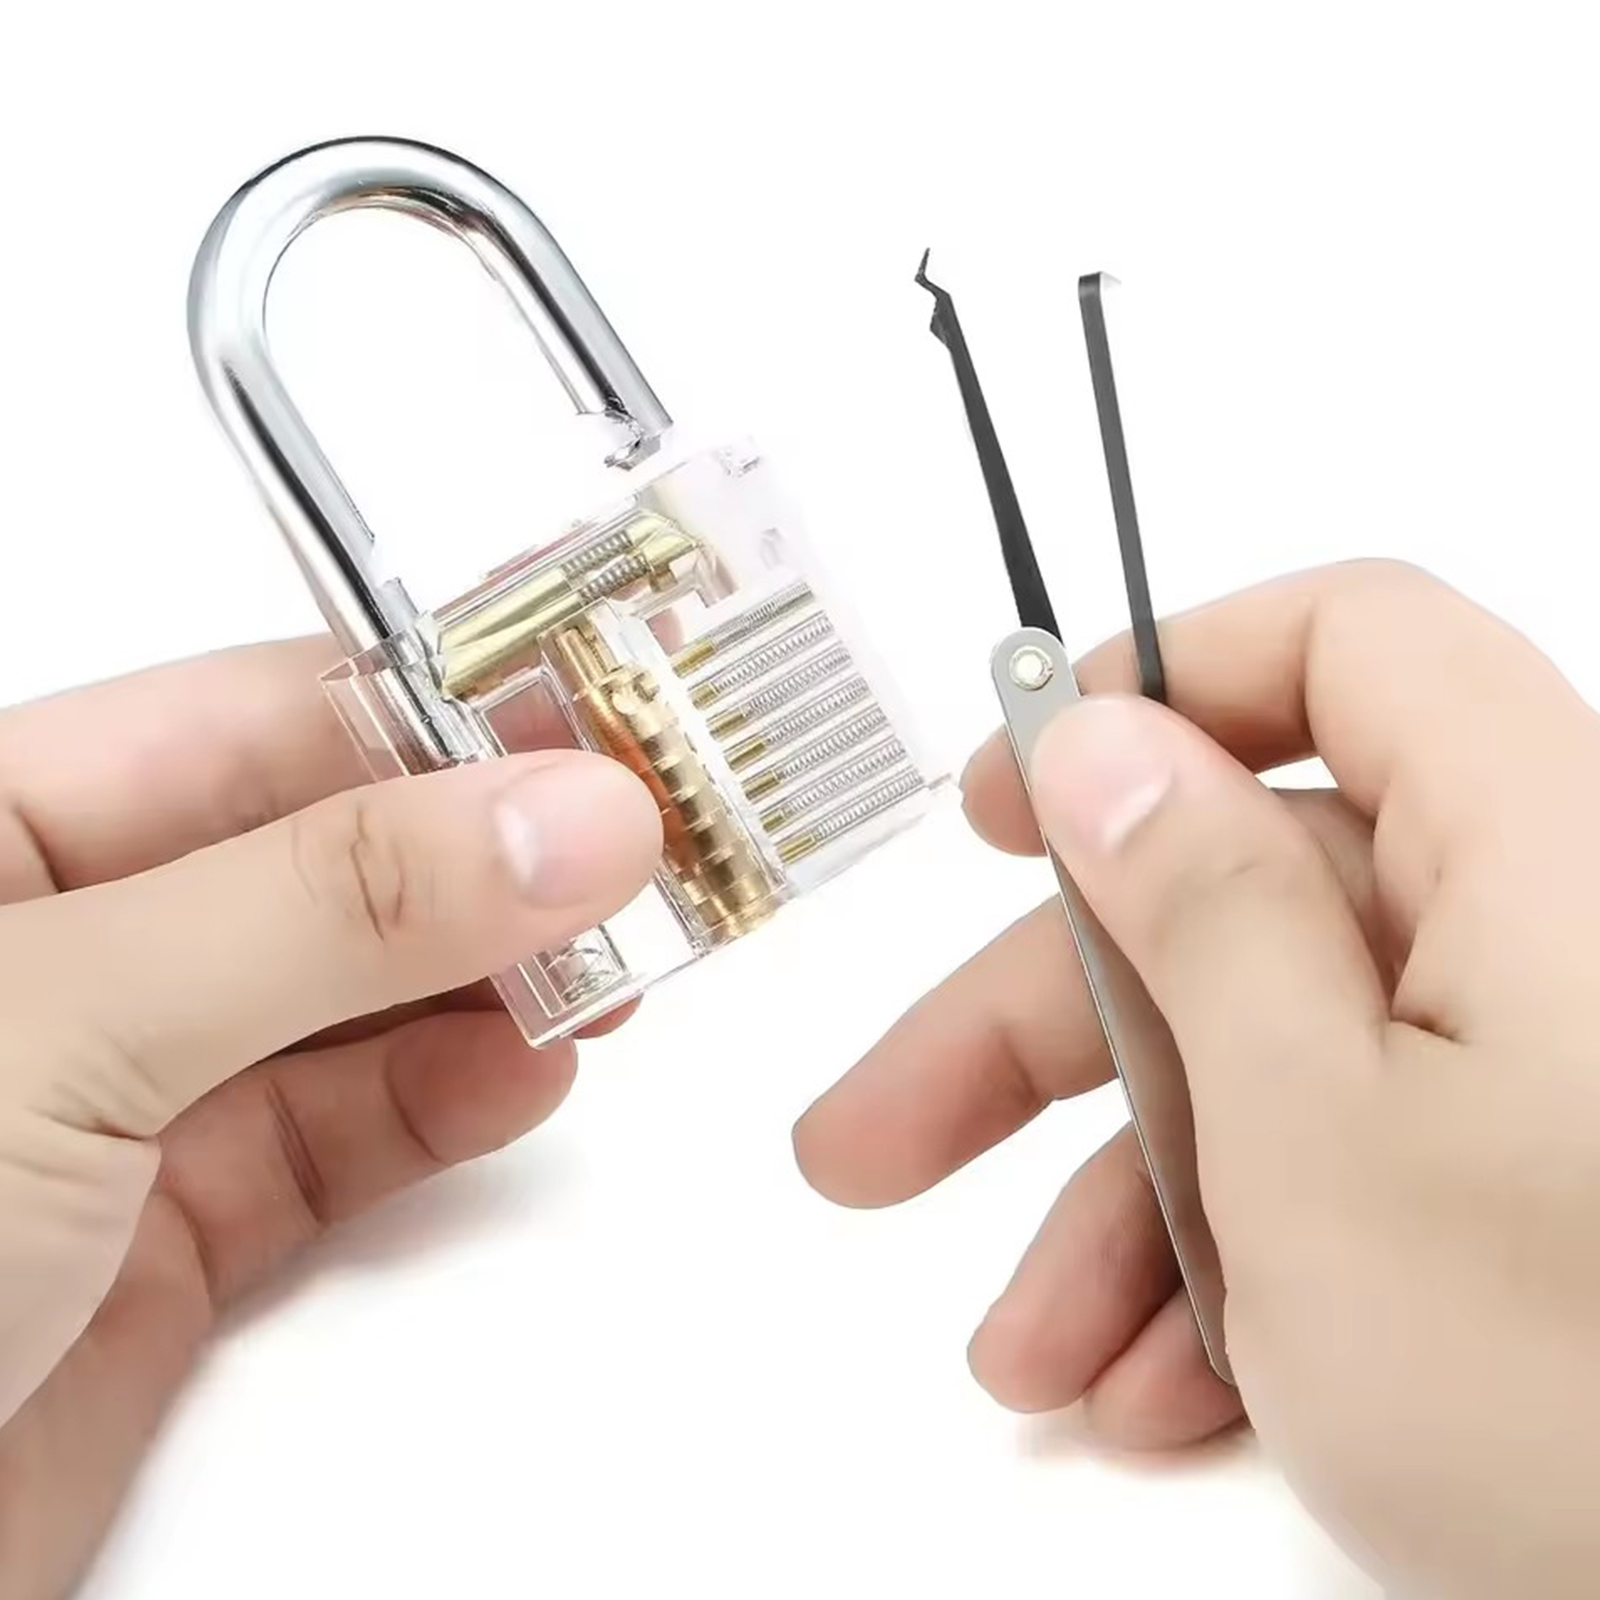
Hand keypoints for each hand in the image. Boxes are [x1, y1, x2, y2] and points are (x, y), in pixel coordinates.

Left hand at [0, 638, 660, 1598]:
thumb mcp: (62, 1022)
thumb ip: (326, 908)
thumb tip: (554, 813)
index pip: (269, 717)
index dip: (448, 713)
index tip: (599, 726)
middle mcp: (61, 946)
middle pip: (334, 853)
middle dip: (493, 852)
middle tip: (641, 847)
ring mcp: (119, 1094)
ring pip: (357, 998)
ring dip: (494, 978)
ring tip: (610, 962)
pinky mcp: (170, 1238)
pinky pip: (348, 1135)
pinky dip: (449, 1101)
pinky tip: (522, 1070)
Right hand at [796, 562, 1599, 1597]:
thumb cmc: (1586, 1404)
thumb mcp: (1323, 1138)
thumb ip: (1201, 908)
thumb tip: (1103, 743)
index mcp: (1539, 848)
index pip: (1348, 646)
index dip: (1162, 689)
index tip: (1011, 791)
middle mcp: (1544, 937)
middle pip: (1247, 903)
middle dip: (1043, 1035)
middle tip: (882, 1136)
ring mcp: (1536, 1073)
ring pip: (1274, 1064)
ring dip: (1124, 1205)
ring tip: (1032, 1352)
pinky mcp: (1531, 1188)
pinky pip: (1353, 1169)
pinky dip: (1238, 1269)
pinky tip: (1157, 1387)